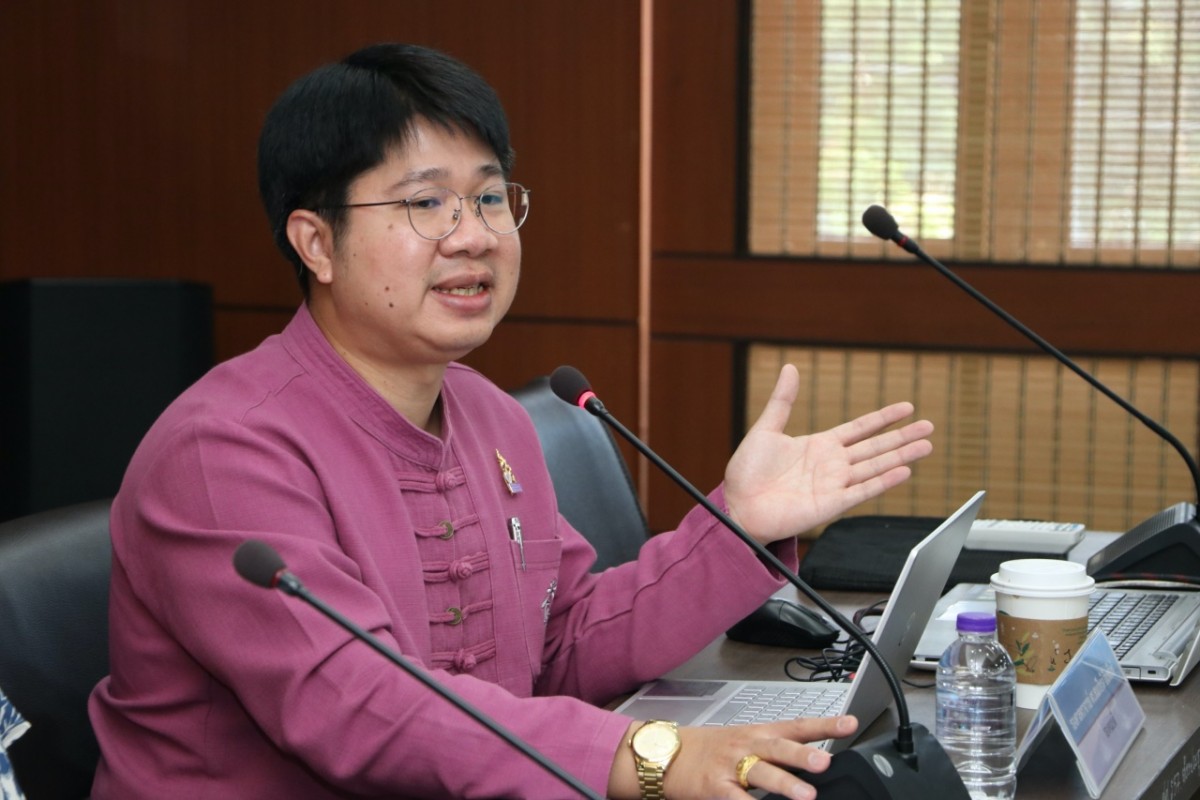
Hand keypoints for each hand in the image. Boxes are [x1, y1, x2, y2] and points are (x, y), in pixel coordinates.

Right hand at [667, 716, 857, 799]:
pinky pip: (735, 799)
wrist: (667, 753)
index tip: (850, 724)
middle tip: (826, 760)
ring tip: (807, 796)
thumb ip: (777, 751)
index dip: (824, 725)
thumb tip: (815, 760)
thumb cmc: (710, 749)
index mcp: (759, 733)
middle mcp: (748, 746)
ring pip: (761, 773)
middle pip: (779, 748)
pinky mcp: (714, 787)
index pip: (797, 726)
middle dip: (804, 754)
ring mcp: (731, 766)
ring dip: (785, 784)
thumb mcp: (745, 742)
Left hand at [724, 364, 933, 544]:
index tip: (907, 407)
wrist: (737, 506)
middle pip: (875, 447)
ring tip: (926, 446)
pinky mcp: (830, 505)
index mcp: (819, 445)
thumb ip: (782, 400)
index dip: (883, 418)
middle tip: (930, 426)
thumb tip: (790, 368)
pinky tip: (903, 471)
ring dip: (901, 456)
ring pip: (875, 467)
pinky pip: (862, 491)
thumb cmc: (746, 472)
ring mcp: (834, 485)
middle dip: (902, 436)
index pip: (860, 428)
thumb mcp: (765, 429)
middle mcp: (832, 464)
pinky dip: (883, 482)